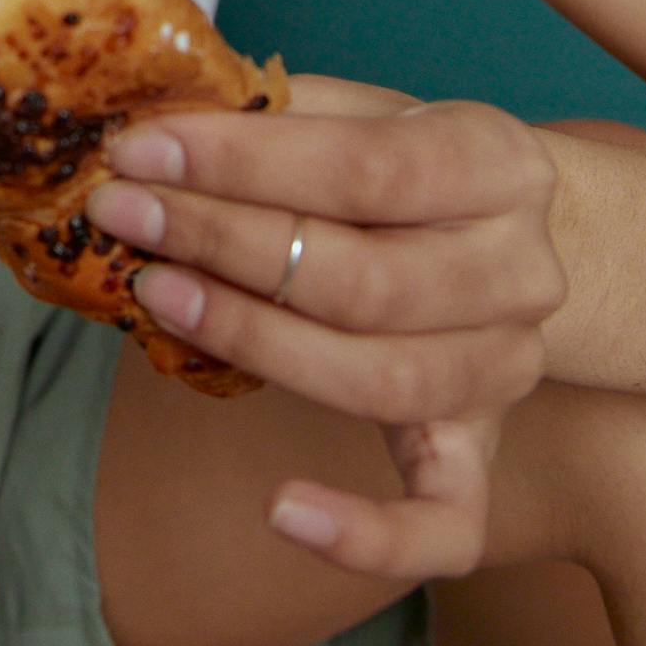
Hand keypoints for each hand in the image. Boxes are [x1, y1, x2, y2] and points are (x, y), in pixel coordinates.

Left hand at [85, 73, 566, 579]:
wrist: (501, 237)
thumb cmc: (402, 168)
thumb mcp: (359, 112)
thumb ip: (273, 113)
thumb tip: (153, 118)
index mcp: (500, 163)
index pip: (365, 165)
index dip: (240, 160)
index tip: (139, 148)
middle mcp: (522, 271)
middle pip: (366, 280)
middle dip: (224, 243)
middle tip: (124, 214)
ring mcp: (508, 369)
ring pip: (380, 381)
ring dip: (251, 341)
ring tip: (157, 295)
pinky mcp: (483, 452)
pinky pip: (446, 524)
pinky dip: (366, 534)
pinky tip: (281, 512)